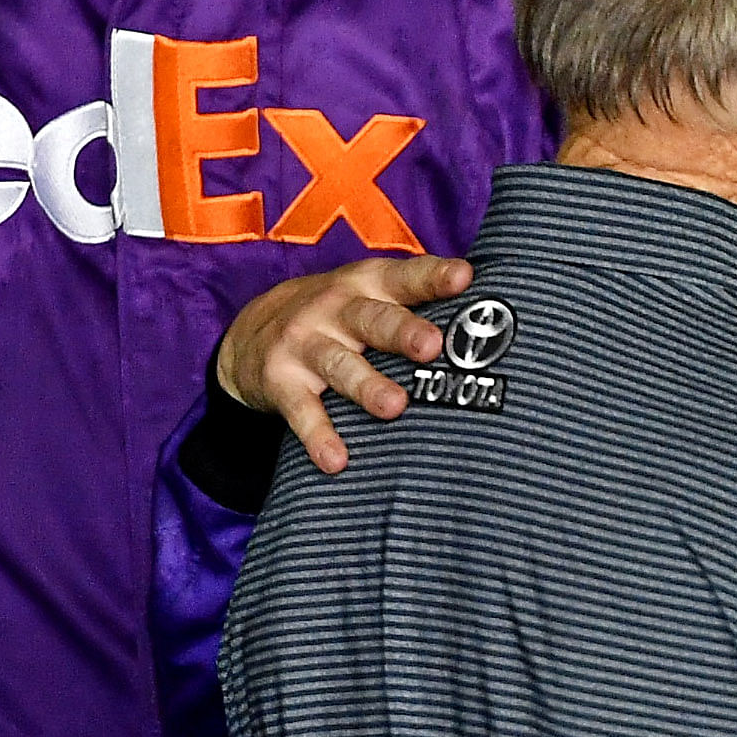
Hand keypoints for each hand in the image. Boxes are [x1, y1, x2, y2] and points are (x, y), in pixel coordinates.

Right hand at [214, 254, 470, 474]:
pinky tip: (337, 460)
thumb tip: (486, 314)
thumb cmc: (335, 316)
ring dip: (367, 386)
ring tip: (394, 407)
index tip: (463, 278)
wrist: (250, 334)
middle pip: (373, 319)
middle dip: (402, 332)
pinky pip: (302, 411)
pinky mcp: (281, 383)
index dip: (432, 277)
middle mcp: (335, 310)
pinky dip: (319, 436)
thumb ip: (416, 299)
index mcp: (365, 285)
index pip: (403, 277)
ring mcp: (305, 345)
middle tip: (432, 347)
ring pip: (341, 365)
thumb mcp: (368, 295)